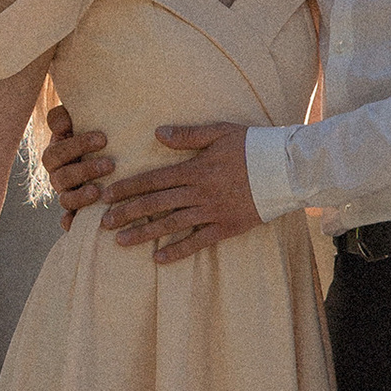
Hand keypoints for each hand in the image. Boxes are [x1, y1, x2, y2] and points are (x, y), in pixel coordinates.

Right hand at [42, 100, 112, 231]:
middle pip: (61, 176)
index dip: (77, 146)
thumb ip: (65, 118)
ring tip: (98, 193)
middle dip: (85, 170)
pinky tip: (76, 223)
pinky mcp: (77, 211)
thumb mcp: (84, 121)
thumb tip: (62, 125)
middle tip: (110, 165)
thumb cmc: (99, 134)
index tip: (104, 139)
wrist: (112, 158)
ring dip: (80, 196)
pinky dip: (70, 222)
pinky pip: (69, 220)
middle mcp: (59, 175)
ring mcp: (67, 194)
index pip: (58, 151)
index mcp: (57, 154)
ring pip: (65, 199)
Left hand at [99, 123, 259, 263]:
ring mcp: (212, 212)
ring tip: (121, 241)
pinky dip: (178, 251)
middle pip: (157, 204)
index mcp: (195, 169)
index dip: (128, 187)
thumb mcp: (219, 132)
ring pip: (172, 224)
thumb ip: (187, 135)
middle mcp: (199, 192)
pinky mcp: (226, 227)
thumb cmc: (253, 147)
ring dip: (144, 233)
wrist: (286, 169)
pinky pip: (198, 242)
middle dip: (128, 213)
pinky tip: (158, 258)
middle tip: (104, 222)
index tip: (107, 195)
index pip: (154, 179)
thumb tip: (157, 133)